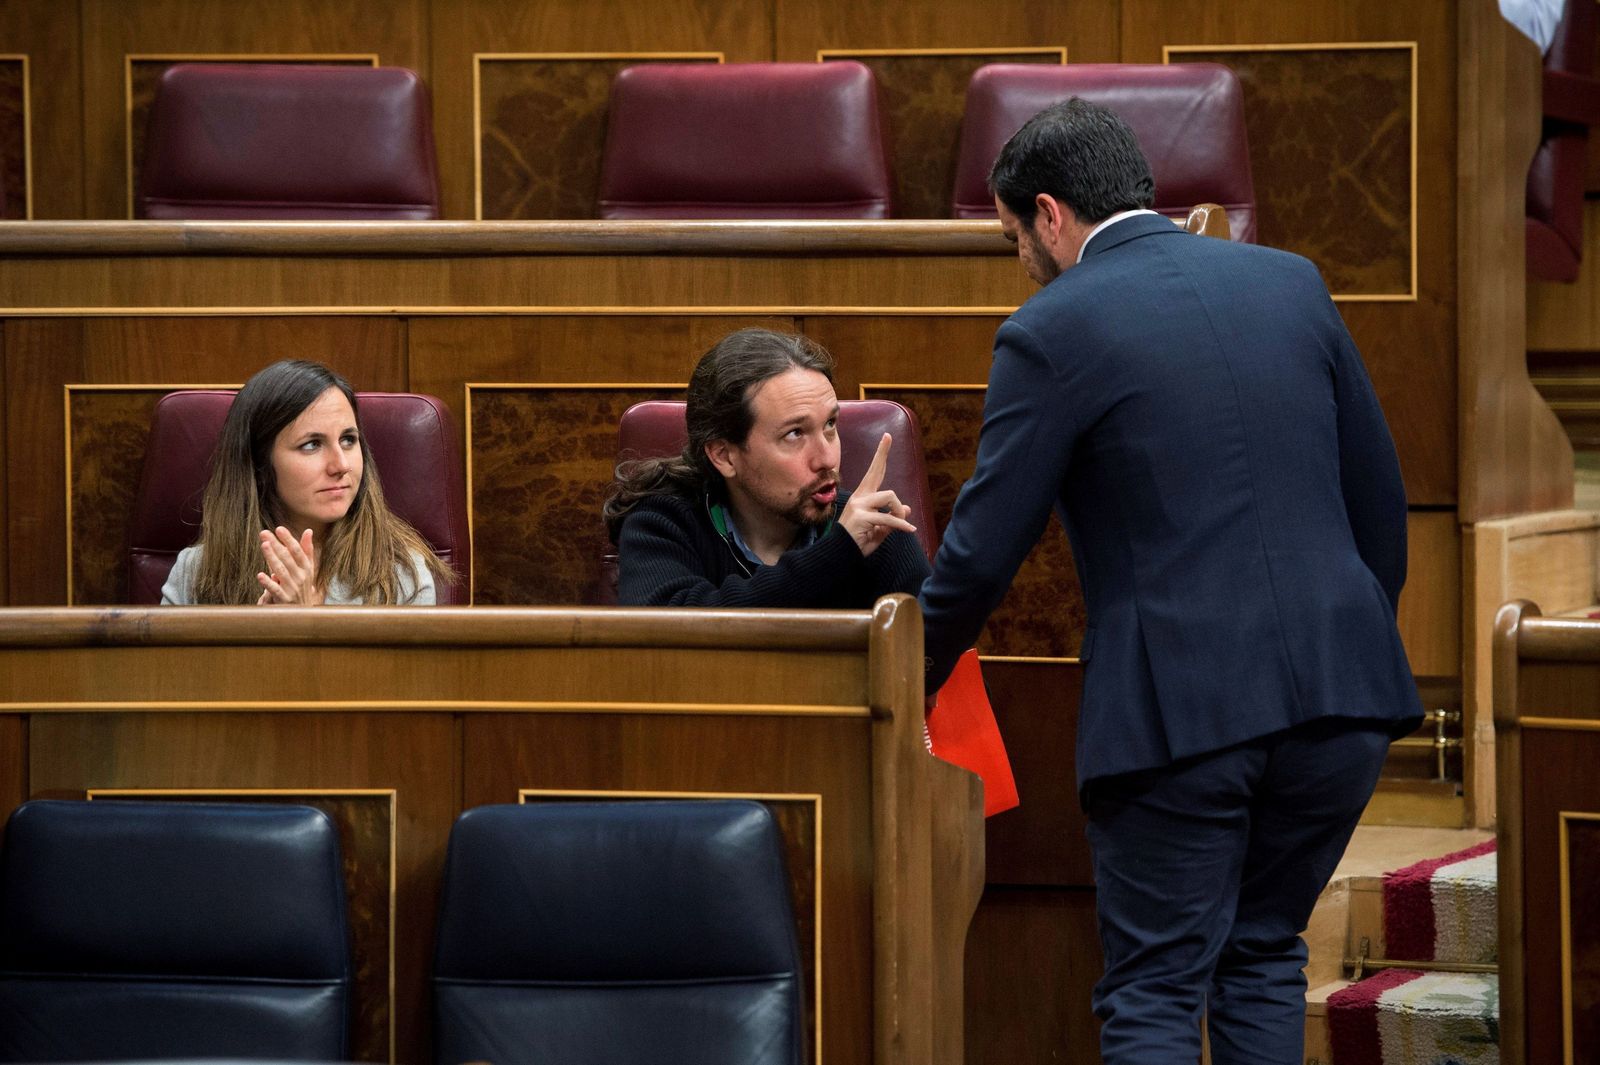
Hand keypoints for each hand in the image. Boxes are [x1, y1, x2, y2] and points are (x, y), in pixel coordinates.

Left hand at [256, 527, 323, 605]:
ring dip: (272, 558)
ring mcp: (293, 588)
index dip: (289, 540)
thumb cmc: (303, 585)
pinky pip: (275, 590)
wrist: (303, 612)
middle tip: (264, 533)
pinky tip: (260, 575)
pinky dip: (268, 582)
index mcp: (306, 568)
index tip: (279, 528)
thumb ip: (307, 550)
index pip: (298, 551)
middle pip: (287, 558)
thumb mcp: (308, 568)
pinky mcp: (284, 599)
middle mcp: (301, 577)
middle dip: (276, 545)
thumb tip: (309, 530)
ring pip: (281, 571)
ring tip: (264, 546)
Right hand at [838, 433, 916, 557]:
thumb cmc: (859, 542)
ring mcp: (860, 506)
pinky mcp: (862, 517)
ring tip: (903, 524)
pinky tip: (909, 530)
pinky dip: (901, 525)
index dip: (880, 455)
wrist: (841, 555)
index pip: (874, 472)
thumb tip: (907, 509)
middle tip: (888, 437)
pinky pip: (889, 518)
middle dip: (882, 453)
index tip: (887, 437)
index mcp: (863, 497)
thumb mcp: (879, 530)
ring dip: (899, 510)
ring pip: (889, 496)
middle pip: (876, 472)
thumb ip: (892, 519)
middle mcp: (860, 497)